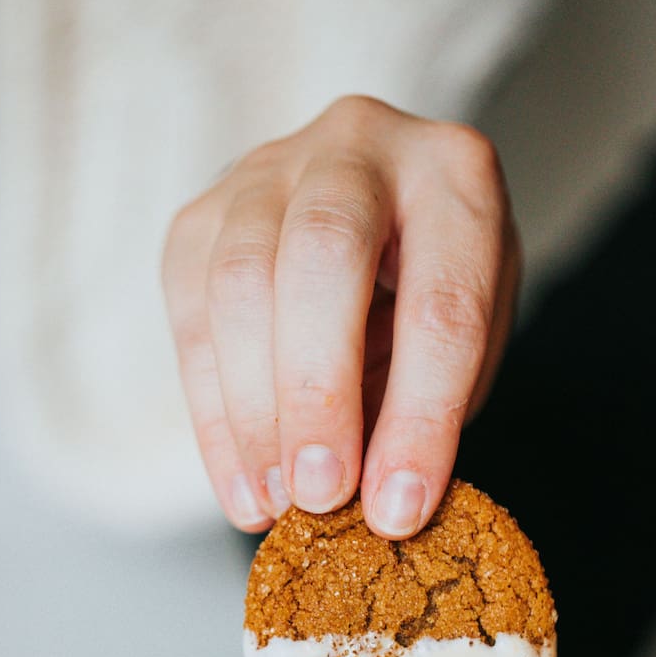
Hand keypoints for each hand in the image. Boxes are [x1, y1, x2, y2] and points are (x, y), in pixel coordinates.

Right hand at [162, 96, 518, 535]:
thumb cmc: (428, 293)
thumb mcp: (464, 345)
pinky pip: (190, 317)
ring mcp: (267, 169)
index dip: (421, 416)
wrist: (371, 217)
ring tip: (276, 504)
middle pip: (323, 254)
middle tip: (319, 496)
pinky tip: (242, 487)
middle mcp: (359, 146)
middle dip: (319, 391)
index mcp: (455, 176)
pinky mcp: (201, 215)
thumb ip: (426, 407)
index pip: (442, 302)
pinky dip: (213, 417)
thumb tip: (377, 506)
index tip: (398, 510)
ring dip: (254, 412)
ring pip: (240, 281)